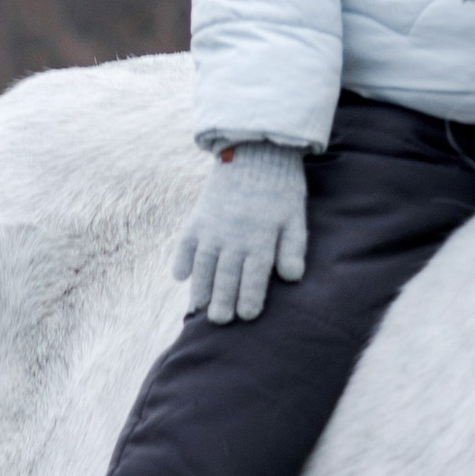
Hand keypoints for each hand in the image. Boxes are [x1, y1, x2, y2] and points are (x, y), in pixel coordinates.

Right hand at [172, 141, 308, 323]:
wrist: (255, 153)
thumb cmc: (281, 191)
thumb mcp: (294, 218)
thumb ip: (293, 248)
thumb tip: (292, 277)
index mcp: (260, 236)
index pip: (254, 274)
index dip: (250, 296)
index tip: (247, 316)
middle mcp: (233, 234)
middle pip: (226, 274)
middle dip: (223, 300)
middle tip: (220, 322)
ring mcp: (212, 226)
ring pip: (203, 263)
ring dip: (200, 287)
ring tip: (199, 308)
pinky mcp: (198, 218)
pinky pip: (185, 242)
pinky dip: (181, 259)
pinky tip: (180, 277)